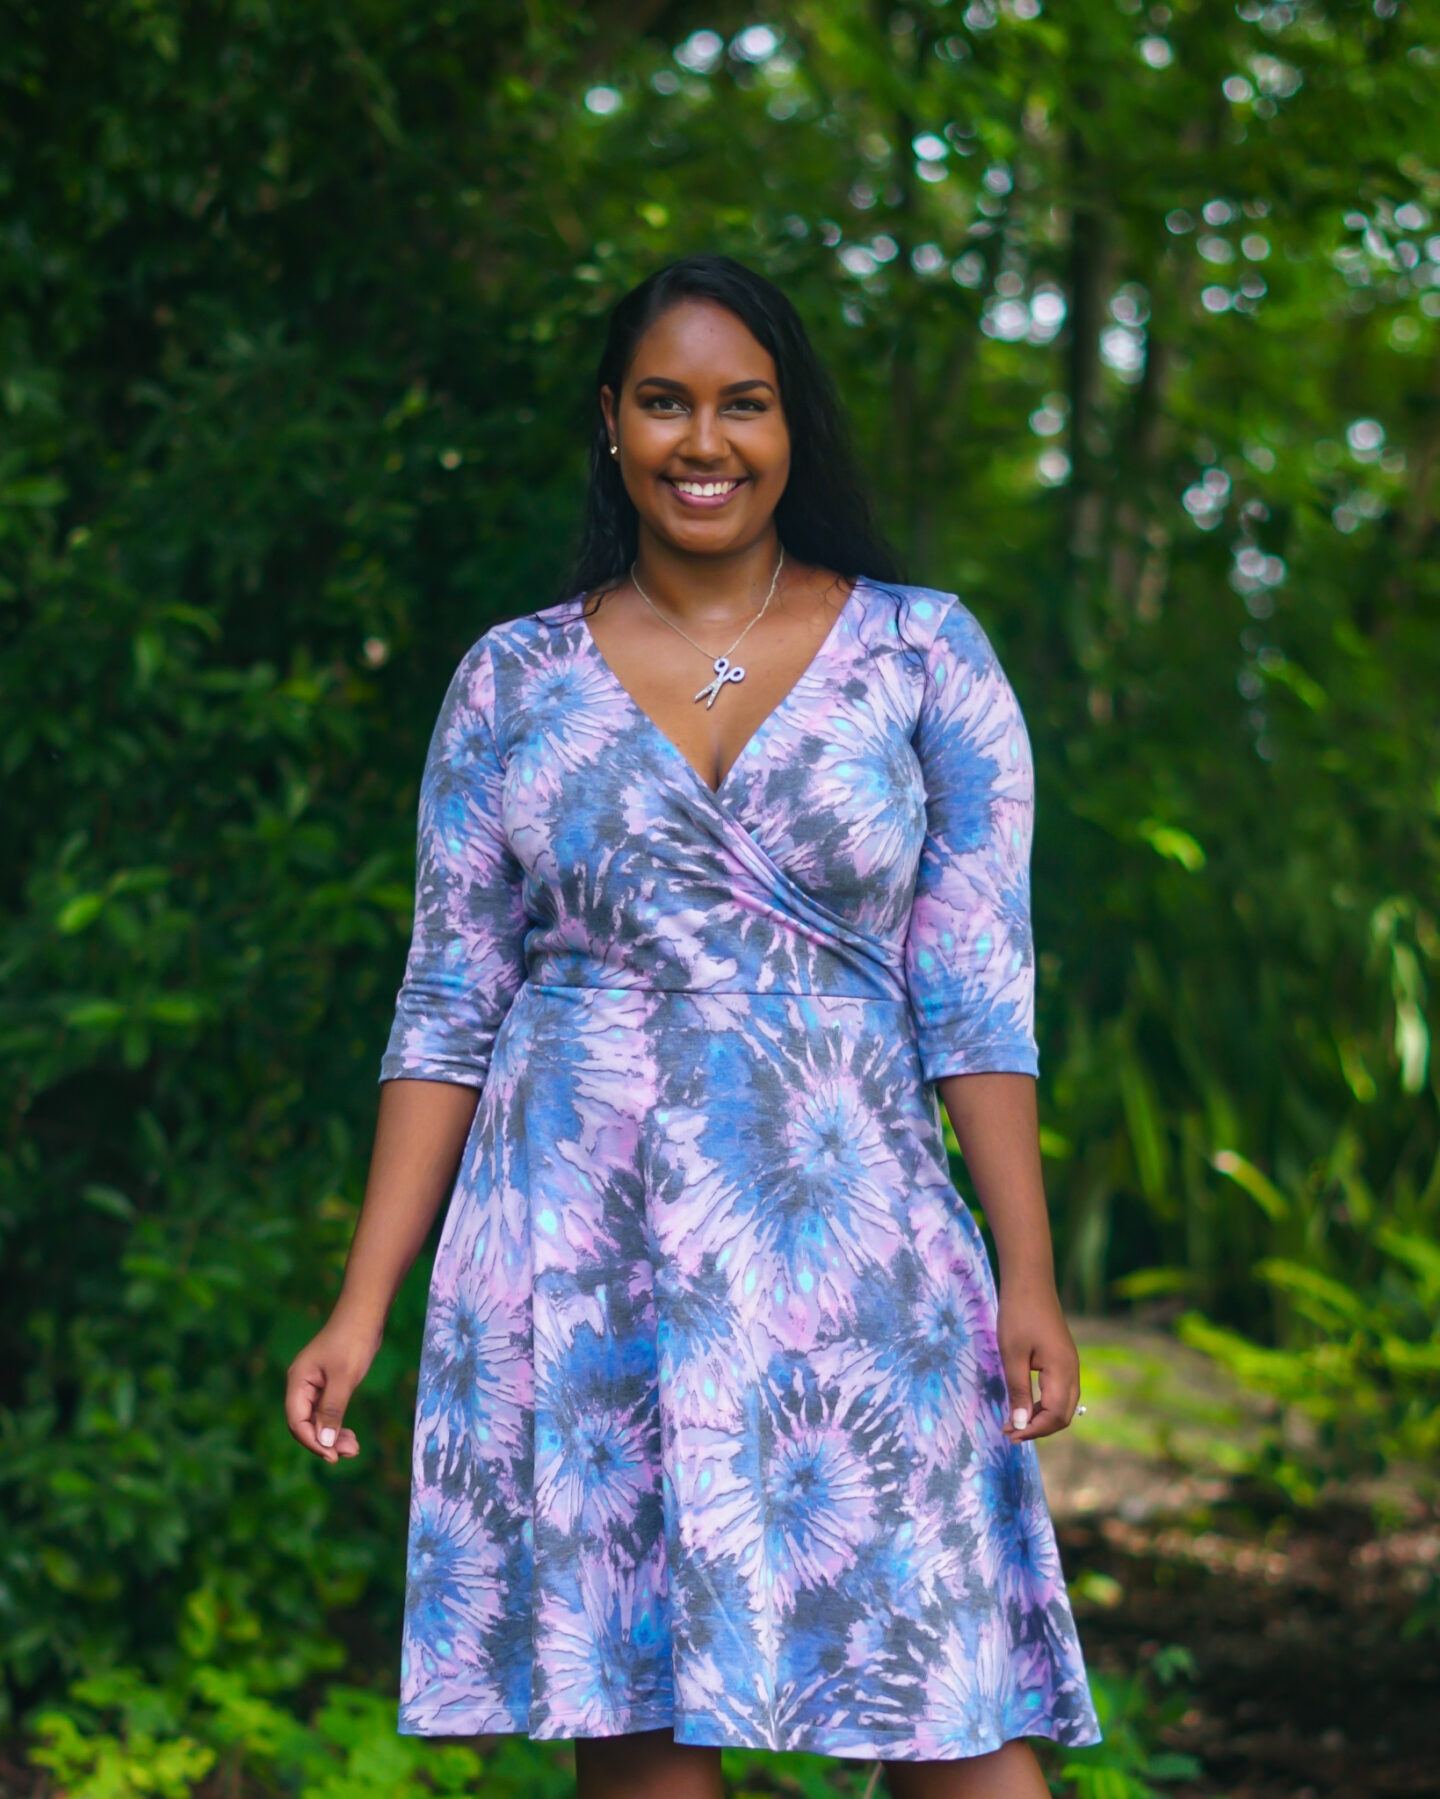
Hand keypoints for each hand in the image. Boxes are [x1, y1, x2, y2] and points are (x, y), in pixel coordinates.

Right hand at [285, 1317, 380, 1463]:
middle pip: (305, 1424)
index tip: (333, 1456)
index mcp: (297, 1382)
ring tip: (353, 1448)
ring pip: (317, 1421)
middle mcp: (301, 1386)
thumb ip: (332, 1409)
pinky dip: (337, 1425)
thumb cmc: (352, 1342)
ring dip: (333, 1437)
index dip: (312, 1441)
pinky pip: (327, 1413)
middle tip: (349, 1453)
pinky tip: (350, 1436)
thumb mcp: (344, 1378)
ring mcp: (314, 1386)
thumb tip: (324, 1441)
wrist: (364, 1316)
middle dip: (324, 1441)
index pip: (297, 1421)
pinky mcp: (328, 1386)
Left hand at [997, 1286, 1080, 1444]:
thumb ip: (1018, 1391)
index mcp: (1062, 1372)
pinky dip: (1043, 1404)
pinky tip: (1024, 1403)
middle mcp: (1072, 1372)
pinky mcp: (1062, 1360)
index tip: (1009, 1435)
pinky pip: (1059, 1392)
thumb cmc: (1018, 1315)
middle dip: (1038, 1429)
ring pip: (1062, 1405)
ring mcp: (1069, 1365)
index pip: (1054, 1417)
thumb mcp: (1012, 1354)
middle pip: (1062, 1416)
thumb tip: (1019, 1425)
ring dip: (1040, 1418)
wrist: (1030, 1281)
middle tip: (1009, 1432)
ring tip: (1013, 1421)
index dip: (1033, 1431)